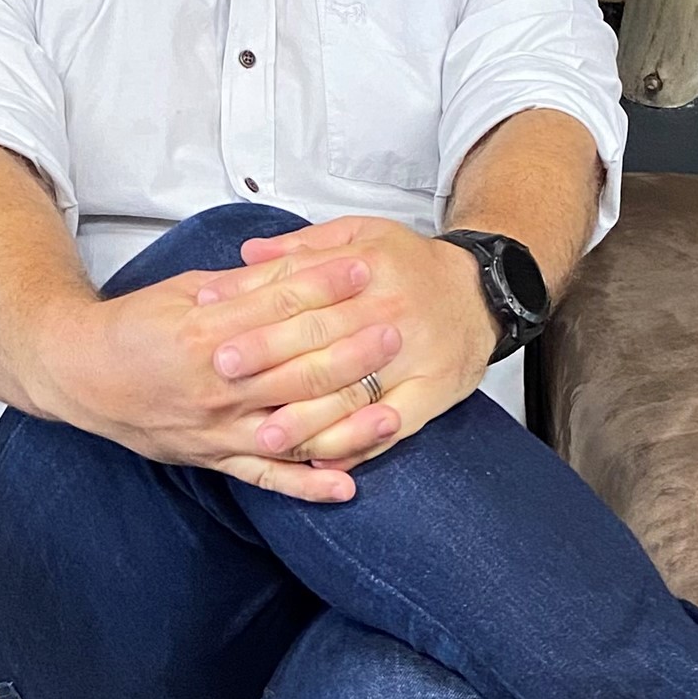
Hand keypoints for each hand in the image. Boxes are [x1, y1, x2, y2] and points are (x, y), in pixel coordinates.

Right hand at [31, 246, 406, 501]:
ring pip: (291, 428)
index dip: (324, 288)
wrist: (80, 375)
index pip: (277, 308)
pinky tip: (347, 486)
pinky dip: (306, 486)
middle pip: (295, 368)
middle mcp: (214, 386)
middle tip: (395, 331)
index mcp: (205, 333)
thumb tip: (296, 266)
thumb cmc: (133, 327)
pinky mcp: (212, 459)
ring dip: (344, 421)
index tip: (364, 270)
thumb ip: (242, 286)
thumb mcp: (183, 290)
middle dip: (351, 350)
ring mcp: (216, 429)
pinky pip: (266, 478)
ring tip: (392, 409)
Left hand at [193, 214, 498, 469]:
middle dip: (270, 364)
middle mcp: (389, 314)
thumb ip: (303, 248)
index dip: (256, 312)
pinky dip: (357, 447)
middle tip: (225, 381)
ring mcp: (412, 359)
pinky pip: (392, 427)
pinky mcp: (431, 394)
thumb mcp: (362, 235)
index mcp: (368, 271)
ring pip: (353, 395)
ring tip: (267, 437)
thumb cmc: (413, 266)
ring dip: (308, 421)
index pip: (302, 293)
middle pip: (322, 343)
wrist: (480, 294)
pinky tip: (325, 463)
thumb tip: (247, 254)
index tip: (216, 327)